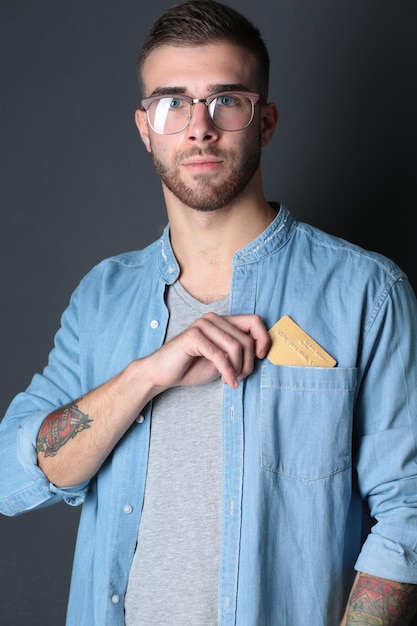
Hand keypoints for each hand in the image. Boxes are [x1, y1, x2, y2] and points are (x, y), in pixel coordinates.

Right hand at [145, 312, 270, 391]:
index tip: (261, 356)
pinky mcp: (193, 336)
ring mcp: (202, 325)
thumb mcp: (223, 359)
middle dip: (248, 363)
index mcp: (222, 321)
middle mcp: (213, 319)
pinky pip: (219, 355)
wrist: (162, 374)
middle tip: (239, 377)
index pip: (254, 321)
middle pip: (246, 339)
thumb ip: (239, 352)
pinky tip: (227, 382)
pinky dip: (227, 371)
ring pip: (235, 347)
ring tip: (231, 380)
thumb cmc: (191, 367)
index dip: (263, 338)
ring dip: (238, 369)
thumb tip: (261, 352)